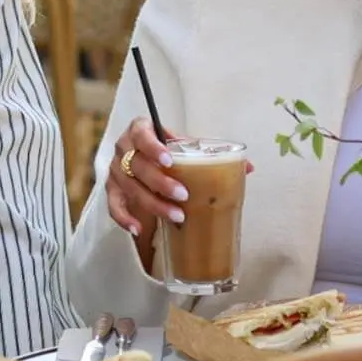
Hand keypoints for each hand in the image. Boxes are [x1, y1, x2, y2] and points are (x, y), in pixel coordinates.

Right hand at [106, 120, 254, 257]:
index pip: (142, 134)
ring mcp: (116, 170)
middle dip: (161, 182)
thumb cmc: (166, 152)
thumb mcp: (184, 147)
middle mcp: (124, 149)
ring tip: (176, 215)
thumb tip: (249, 168)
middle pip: (137, 165)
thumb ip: (209, 154)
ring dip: (152, 203)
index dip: (153, 146)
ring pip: (130, 187)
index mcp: (139, 130)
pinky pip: (114, 205)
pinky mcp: (112, 190)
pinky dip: (124, 218)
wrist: (142, 156)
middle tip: (183, 195)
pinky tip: (139, 230)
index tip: (170, 160)